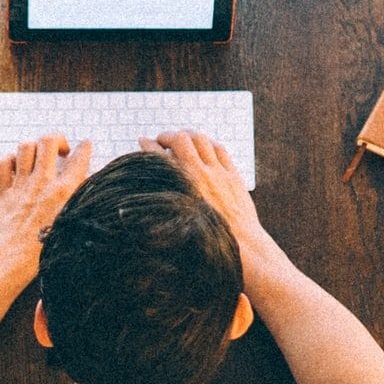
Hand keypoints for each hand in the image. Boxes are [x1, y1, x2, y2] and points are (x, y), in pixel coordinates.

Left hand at [0, 134, 92, 277]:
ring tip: (38, 155)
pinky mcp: (4, 192)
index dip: (84, 148)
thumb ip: (80, 203)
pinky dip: (9, 160)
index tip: (85, 145)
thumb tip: (85, 189)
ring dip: (34, 147)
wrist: (13, 260)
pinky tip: (16, 166)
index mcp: (64, 191)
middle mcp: (42, 183)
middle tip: (60, 149)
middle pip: (49, 141)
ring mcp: (21, 185)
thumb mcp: (73, 224)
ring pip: (25, 147)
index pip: (79, 158)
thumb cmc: (44, 251)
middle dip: (57, 139)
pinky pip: (3, 163)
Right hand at [139, 131, 268, 253]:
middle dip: (168, 136)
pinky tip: (206, 146)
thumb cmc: (208, 244)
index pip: (158, 156)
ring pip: (201, 140)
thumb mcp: (176, 228)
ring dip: (189, 135)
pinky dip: (210, 144)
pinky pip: (221, 150)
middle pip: (180, 139)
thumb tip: (140, 211)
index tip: (143, 141)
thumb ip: (162, 210)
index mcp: (181, 187)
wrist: (242, 247)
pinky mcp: (233, 176)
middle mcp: (198, 175)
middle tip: (162, 140)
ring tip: (182, 138)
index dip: (147, 145)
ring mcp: (218, 173)